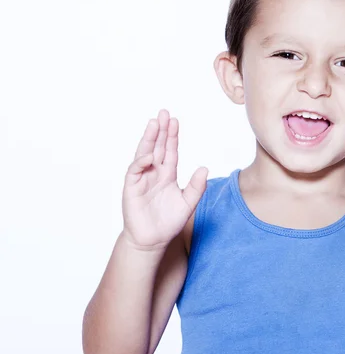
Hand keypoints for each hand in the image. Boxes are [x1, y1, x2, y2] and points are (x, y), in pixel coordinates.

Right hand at [121, 109, 207, 250]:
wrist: (152, 240)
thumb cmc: (168, 222)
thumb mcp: (188, 203)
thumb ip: (196, 187)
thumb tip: (204, 169)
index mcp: (167, 174)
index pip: (170, 151)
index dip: (172, 136)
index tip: (175, 121)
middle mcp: (154, 173)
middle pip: (157, 147)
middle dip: (160, 130)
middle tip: (164, 113)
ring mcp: (142, 179)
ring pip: (145, 154)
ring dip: (149, 139)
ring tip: (154, 123)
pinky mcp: (132, 188)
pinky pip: (135, 171)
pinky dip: (142, 162)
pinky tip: (150, 155)